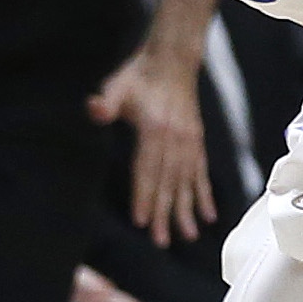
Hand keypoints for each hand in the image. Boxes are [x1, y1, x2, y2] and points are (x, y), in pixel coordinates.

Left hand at [89, 45, 213, 247]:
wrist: (172, 61)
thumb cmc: (139, 76)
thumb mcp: (118, 86)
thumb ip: (106, 101)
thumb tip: (94, 107)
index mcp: (155, 129)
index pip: (147, 169)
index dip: (144, 195)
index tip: (142, 221)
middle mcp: (176, 139)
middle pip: (168, 182)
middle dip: (164, 213)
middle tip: (160, 240)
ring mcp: (189, 142)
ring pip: (187, 182)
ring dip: (186, 210)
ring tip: (187, 235)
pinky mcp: (196, 142)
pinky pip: (201, 173)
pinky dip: (204, 195)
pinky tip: (207, 215)